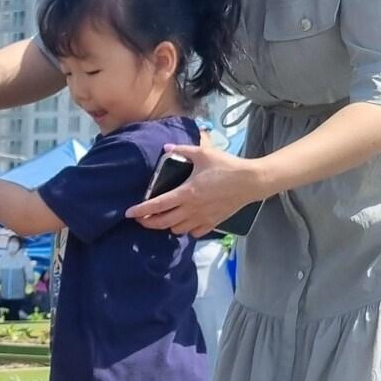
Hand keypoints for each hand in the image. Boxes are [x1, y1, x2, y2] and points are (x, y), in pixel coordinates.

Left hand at [127, 142, 268, 238]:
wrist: (252, 181)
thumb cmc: (228, 166)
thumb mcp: (204, 154)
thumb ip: (183, 150)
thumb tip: (166, 148)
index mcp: (186, 192)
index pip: (157, 205)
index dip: (141, 210)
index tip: (129, 213)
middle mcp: (192, 209)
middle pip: (163, 222)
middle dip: (148, 223)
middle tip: (141, 219)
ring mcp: (203, 218)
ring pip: (177, 229)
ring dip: (167, 225)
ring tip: (163, 218)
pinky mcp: (213, 222)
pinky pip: (194, 232)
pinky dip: (186, 230)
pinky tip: (185, 222)